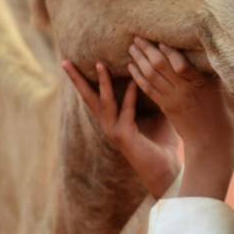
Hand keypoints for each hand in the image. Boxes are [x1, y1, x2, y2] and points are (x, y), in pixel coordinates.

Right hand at [61, 60, 179, 197]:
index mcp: (113, 119)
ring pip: (104, 102)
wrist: (168, 171)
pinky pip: (126, 111)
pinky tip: (135, 81)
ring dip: (102, 83)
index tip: (75, 62)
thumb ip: (151, 94)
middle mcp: (109, 125)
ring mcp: (115, 132)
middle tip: (65, 61)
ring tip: (99, 64)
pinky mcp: (125, 137)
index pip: (95, 96)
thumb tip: (156, 71)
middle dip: (77, 79)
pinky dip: (131, 96)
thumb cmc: (163, 143)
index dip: (86, 79)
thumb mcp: (156, 112)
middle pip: (89, 98)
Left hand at [128, 37, 233, 199]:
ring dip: (139, 60)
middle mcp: (183, 91)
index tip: (160, 38)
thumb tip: (221, 57)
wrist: (213, 147)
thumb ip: (222, 77)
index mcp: (201, 86)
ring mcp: (172, 100)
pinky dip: (138, 76)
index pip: (181, 64)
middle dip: (147, 50)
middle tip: (138, 36)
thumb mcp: (231, 95)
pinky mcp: (166, 108)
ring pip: (151, 76)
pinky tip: (132, 67)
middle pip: (160, 67)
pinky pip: (148, 89)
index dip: (169, 51)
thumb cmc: (228, 119)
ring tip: (132, 47)